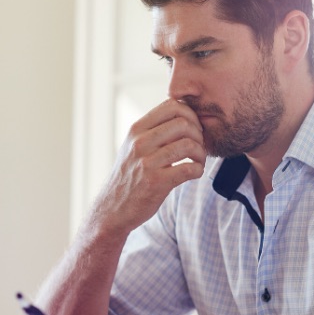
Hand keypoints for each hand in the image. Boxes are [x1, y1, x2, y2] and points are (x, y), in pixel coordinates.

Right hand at [91, 99, 205, 236]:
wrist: (112, 209)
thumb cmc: (129, 175)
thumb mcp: (133, 146)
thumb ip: (153, 130)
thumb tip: (183, 112)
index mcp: (136, 130)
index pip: (172, 105)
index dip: (190, 115)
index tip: (193, 129)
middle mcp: (140, 143)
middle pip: (183, 123)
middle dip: (199, 134)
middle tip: (199, 146)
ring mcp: (147, 162)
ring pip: (189, 145)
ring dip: (201, 154)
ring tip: (198, 161)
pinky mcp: (156, 182)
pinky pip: (189, 169)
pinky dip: (198, 170)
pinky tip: (194, 173)